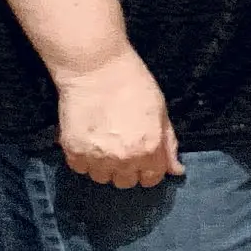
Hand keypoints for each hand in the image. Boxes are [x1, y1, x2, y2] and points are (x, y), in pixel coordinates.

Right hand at [58, 51, 179, 187]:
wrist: (95, 68)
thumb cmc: (132, 83)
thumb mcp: (160, 111)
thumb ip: (168, 144)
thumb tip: (176, 170)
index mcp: (149, 150)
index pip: (151, 179)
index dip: (148, 169)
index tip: (142, 158)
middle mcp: (124, 159)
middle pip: (126, 182)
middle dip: (126, 169)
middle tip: (121, 147)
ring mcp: (97, 157)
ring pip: (102, 178)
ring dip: (104, 166)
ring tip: (103, 143)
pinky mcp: (74, 151)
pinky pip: (80, 168)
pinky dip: (83, 159)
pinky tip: (88, 140)